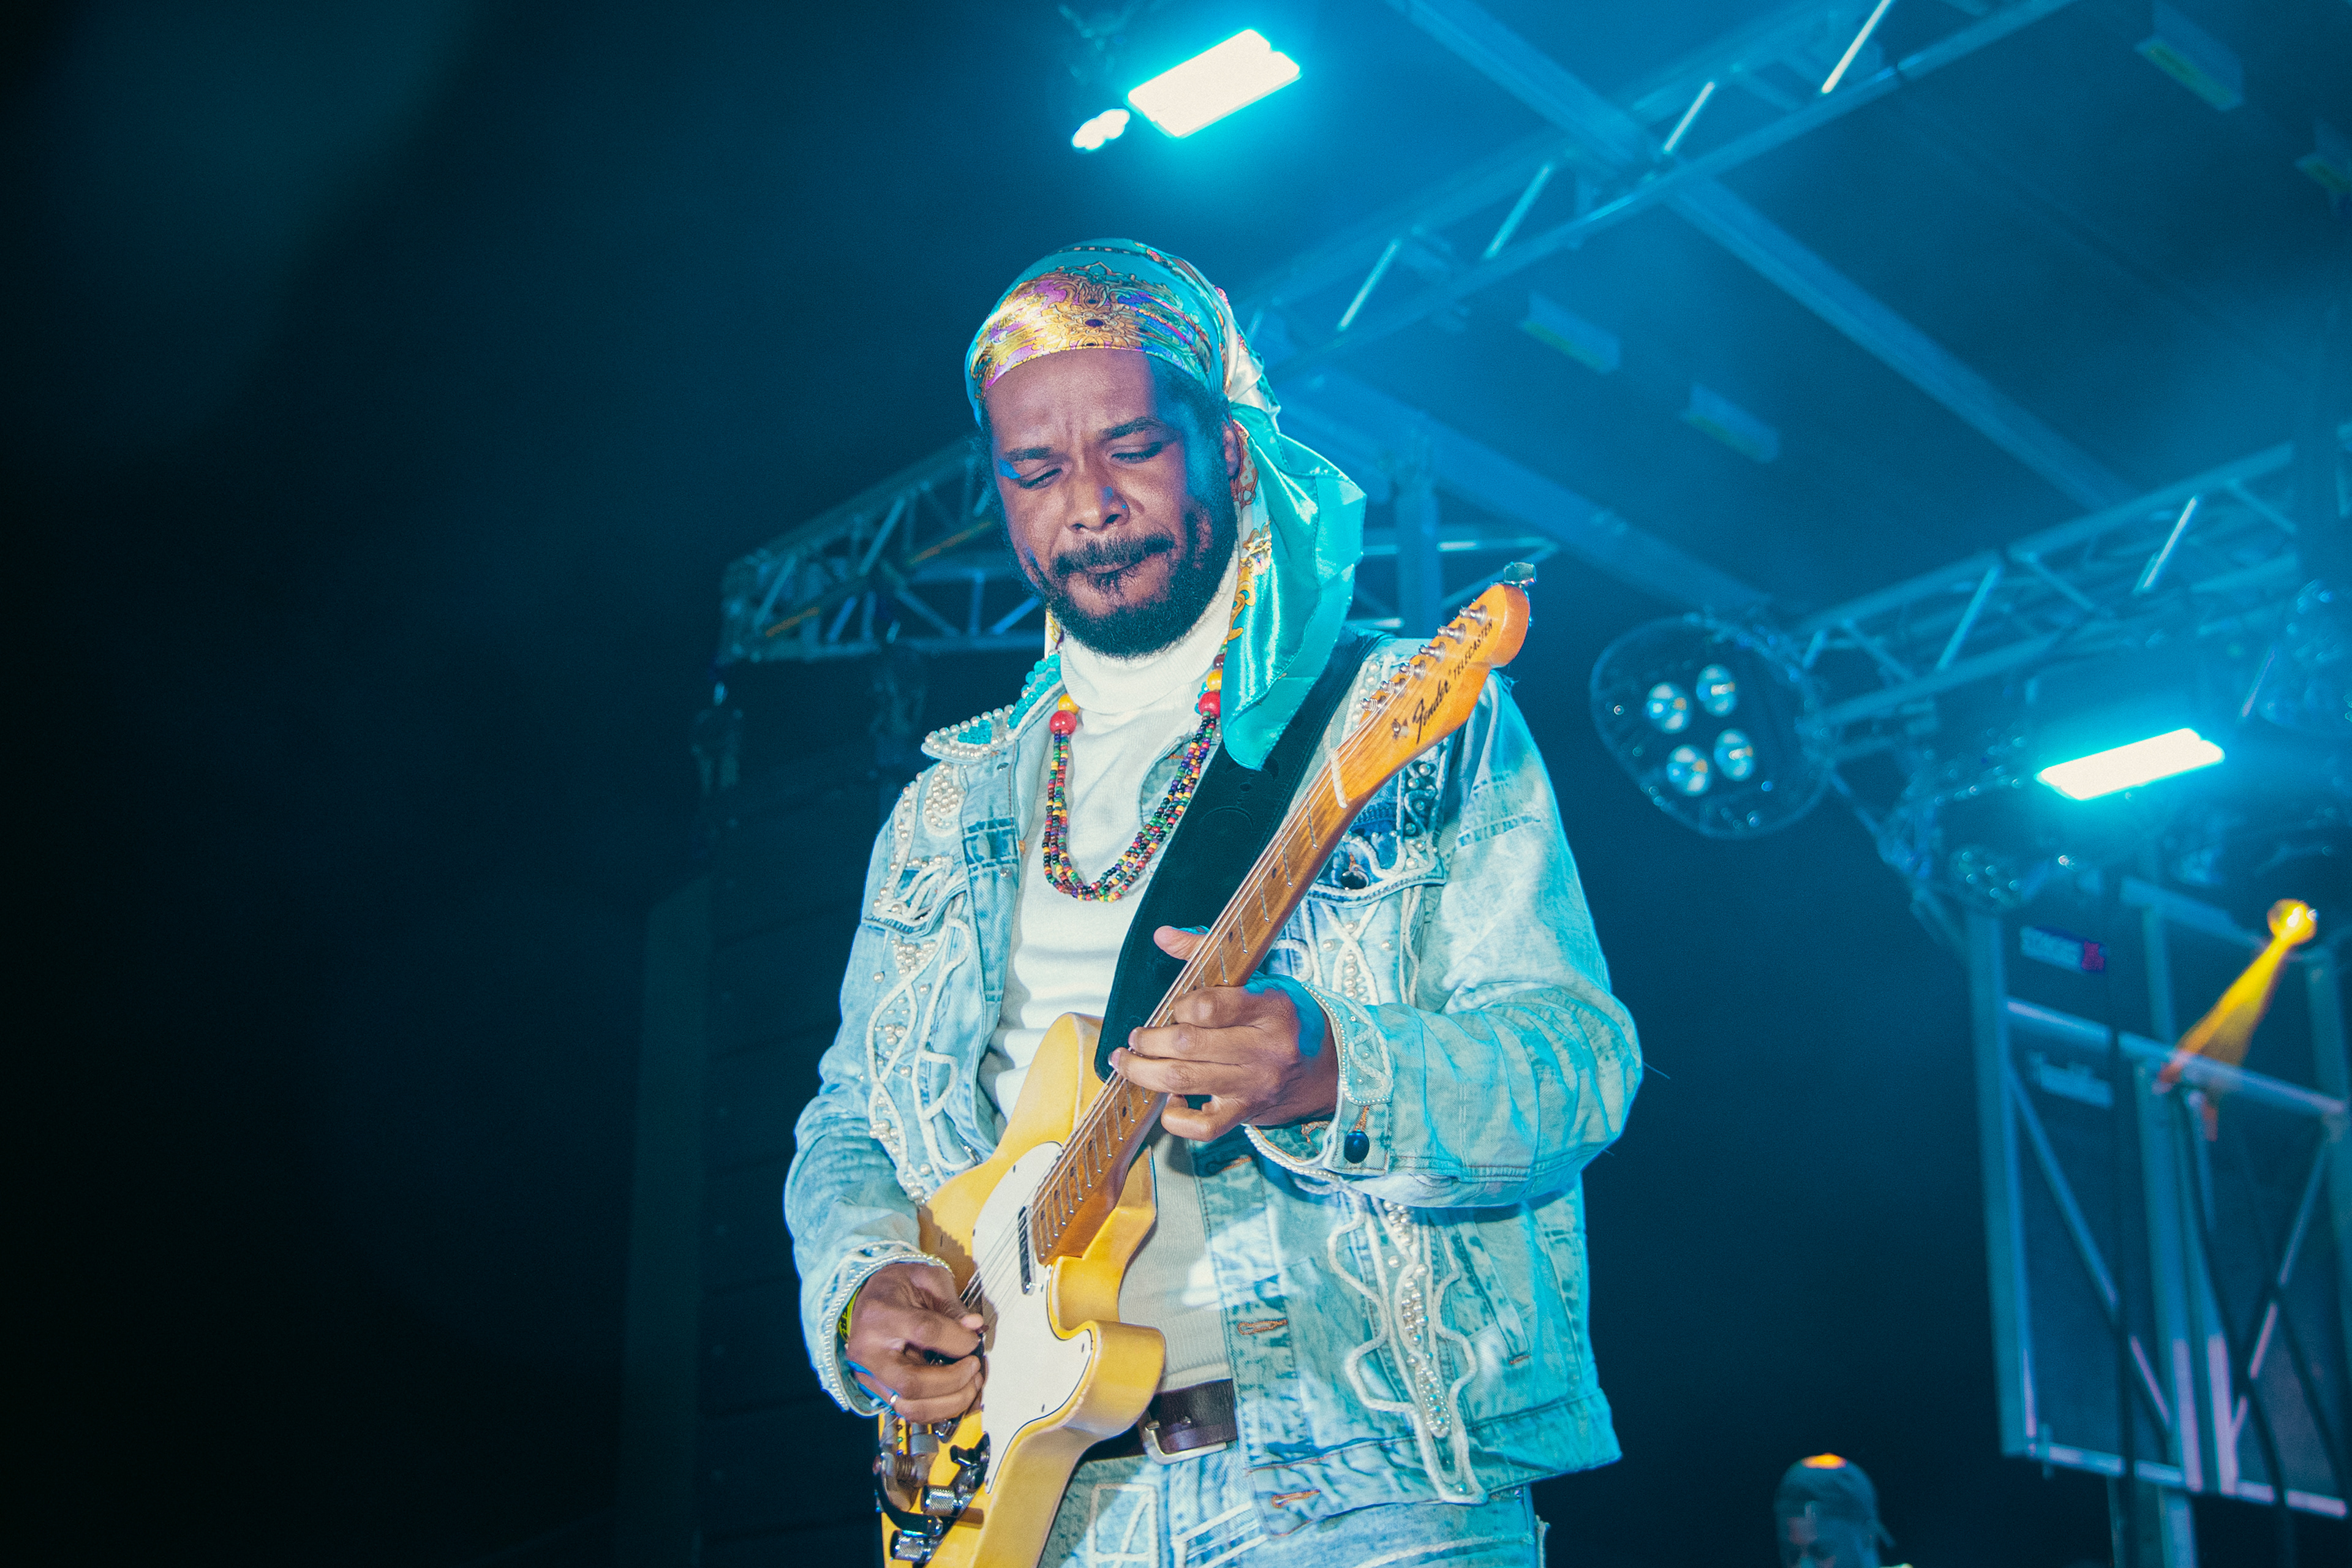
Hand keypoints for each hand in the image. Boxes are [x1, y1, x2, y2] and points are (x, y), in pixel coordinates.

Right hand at [843, 1262, 983, 1422]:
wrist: (867, 1299)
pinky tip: (957, 1395)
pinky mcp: (876, 1390)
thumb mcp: (926, 1279)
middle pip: (912, 1382)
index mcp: (881, 1314)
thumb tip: (974, 1326)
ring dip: (949, 1403)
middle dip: (953, 1381)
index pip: (924, 1332)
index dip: (957, 1339)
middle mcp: (869, 1350)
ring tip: (970, 1385)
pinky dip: (939, 1410)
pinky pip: (909, 1411)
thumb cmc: (897, 1287)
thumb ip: (951, 1304)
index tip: (974, 1340)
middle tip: (974, 1367)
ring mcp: (869, 1375)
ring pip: (910, 1406)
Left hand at [1107, 925, 1339, 1140]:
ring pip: (1183, 1081)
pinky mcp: (1246, 1115)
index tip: (1174, 1006)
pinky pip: (1200, 1127)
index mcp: (1272, 1007)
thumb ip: (1208, 952)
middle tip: (1137, 1036)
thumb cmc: (1285, 1019)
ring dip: (1143, 1071)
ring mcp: (1255, 1086)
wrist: (1327, 1070)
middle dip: (1148, 1040)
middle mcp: (1265, 1049)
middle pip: (1186, 1045)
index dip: (1180, 1005)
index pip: (1209, 1006)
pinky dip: (1174, 1117)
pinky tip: (1170, 1098)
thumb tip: (1163, 935)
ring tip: (1130, 1061)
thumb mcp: (1260, 979)